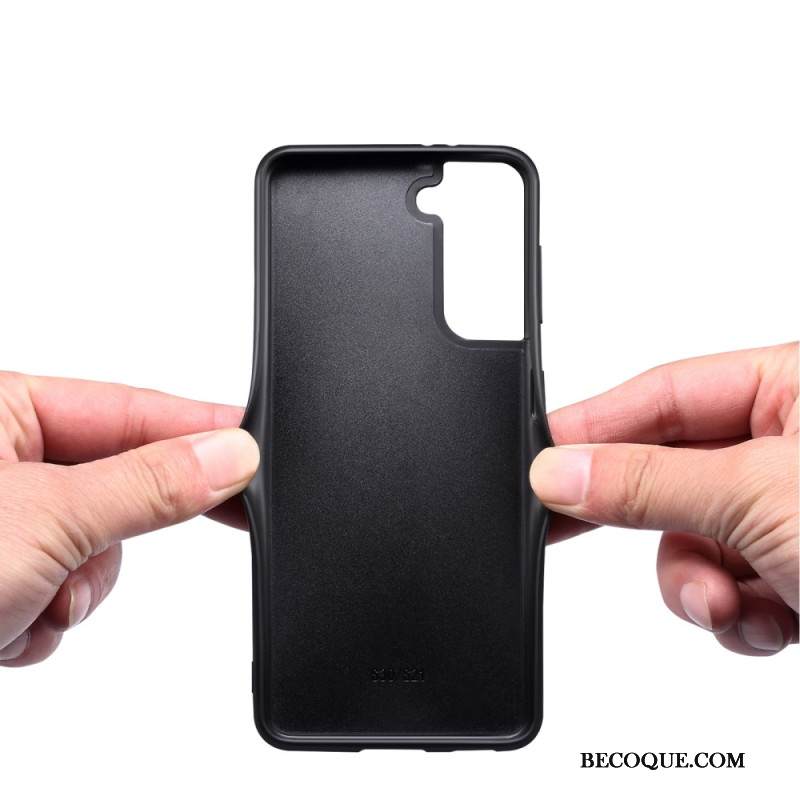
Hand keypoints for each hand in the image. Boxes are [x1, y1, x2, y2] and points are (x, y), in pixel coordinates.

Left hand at [0, 373, 258, 665]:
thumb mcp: (42, 519)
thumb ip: (147, 483)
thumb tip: (229, 455)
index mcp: (1, 412)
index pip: (135, 409)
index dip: (201, 430)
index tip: (256, 448)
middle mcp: (3, 463)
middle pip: (121, 483)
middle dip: (113, 534)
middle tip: (128, 545)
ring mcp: (4, 525)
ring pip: (97, 549)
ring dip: (72, 588)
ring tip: (18, 604)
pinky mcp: (0, 580)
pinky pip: (67, 593)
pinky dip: (47, 620)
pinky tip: (0, 628)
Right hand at [531, 342, 797, 655]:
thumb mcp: (759, 496)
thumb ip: (649, 482)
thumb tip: (559, 472)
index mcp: (795, 388)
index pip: (664, 395)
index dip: (595, 426)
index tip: (537, 457)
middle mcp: (790, 448)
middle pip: (669, 472)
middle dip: (642, 518)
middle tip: (559, 526)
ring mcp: (792, 515)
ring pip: (692, 541)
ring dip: (696, 584)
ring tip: (722, 604)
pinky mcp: (797, 574)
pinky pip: (726, 589)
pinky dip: (734, 616)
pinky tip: (764, 624)